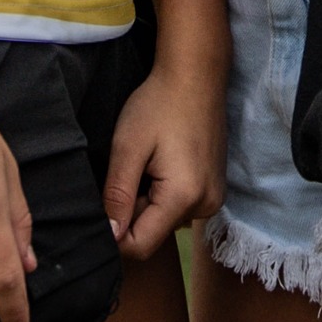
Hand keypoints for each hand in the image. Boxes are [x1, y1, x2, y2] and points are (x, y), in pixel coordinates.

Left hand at [103, 59, 225, 259]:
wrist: (196, 75)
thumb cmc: (158, 104)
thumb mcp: (127, 146)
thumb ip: (117, 195)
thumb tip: (109, 237)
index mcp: (184, 197)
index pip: (139, 246)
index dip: (114, 232)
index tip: (106, 199)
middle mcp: (206, 205)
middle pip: (153, 233)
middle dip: (131, 212)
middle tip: (129, 171)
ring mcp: (214, 198)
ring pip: (165, 221)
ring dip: (147, 202)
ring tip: (147, 164)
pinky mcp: (215, 188)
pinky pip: (179, 207)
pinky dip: (164, 194)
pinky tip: (163, 163)